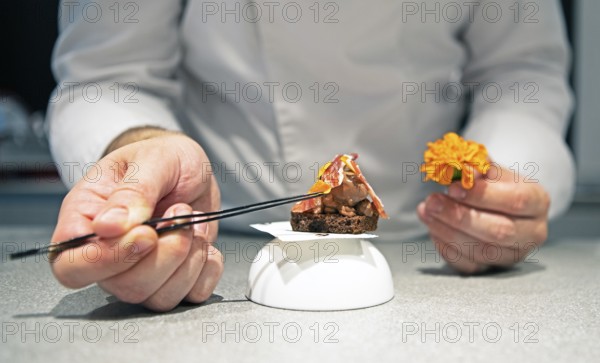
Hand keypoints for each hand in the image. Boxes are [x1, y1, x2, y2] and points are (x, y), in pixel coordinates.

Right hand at [50, 132, 222, 310]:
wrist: (188, 166)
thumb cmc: (160, 158)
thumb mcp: (151, 160)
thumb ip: (132, 192)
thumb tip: (108, 227)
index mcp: (86, 221)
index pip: (72, 267)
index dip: (107, 260)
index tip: (146, 233)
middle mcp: (109, 254)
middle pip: (124, 286)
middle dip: (163, 255)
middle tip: (180, 214)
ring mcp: (142, 270)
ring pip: (158, 296)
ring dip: (188, 260)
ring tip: (192, 221)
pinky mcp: (175, 277)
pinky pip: (192, 294)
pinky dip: (207, 269)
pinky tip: (204, 241)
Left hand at [417, 165, 549, 273]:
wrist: (496, 205)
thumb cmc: (495, 185)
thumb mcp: (490, 169)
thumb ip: (477, 166)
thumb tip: (463, 168)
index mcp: (537, 201)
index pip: (515, 201)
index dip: (481, 195)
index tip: (453, 187)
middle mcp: (532, 232)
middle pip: (498, 231)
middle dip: (460, 216)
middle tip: (432, 202)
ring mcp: (513, 255)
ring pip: (481, 251)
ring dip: (447, 231)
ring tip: (426, 212)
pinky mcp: (492, 269)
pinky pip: (468, 265)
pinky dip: (446, 248)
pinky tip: (433, 229)